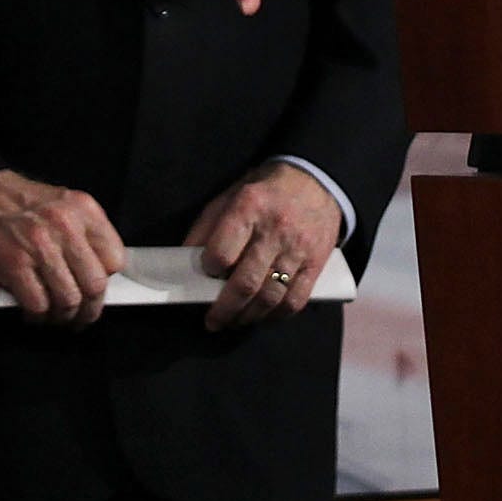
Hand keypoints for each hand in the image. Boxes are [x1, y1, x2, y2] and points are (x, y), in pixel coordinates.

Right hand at [0, 170, 125, 327]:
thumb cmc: (17, 202)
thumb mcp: (62, 203)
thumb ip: (83, 231)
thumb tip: (96, 271)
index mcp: (83, 209)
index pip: (114, 258)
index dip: (106, 281)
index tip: (95, 290)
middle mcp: (66, 226)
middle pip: (95, 285)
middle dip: (90, 309)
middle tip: (81, 316)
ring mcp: (40, 246)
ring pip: (68, 300)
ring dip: (64, 317)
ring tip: (57, 318)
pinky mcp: (14, 264)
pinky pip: (38, 304)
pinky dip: (38, 317)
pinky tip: (34, 314)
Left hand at [185, 161, 343, 330]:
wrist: (316, 179)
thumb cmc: (266, 190)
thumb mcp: (231, 195)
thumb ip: (207, 226)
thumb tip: (185, 259)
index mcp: (249, 208)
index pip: (221, 253)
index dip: (209, 270)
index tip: (206, 275)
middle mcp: (275, 230)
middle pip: (246, 283)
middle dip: (224, 310)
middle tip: (214, 321)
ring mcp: (298, 249)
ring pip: (270, 297)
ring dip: (248, 316)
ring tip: (236, 320)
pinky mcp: (316, 263)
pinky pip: (296, 300)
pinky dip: (277, 315)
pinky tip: (264, 315)